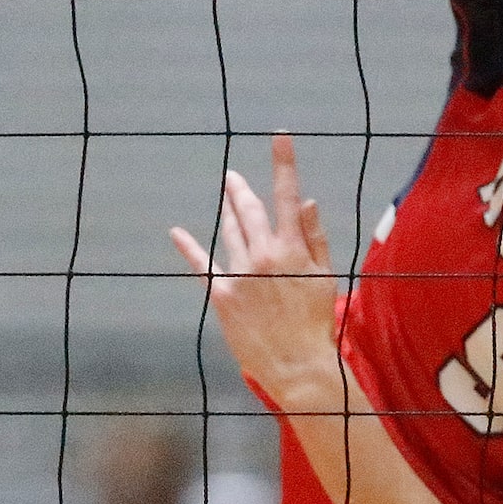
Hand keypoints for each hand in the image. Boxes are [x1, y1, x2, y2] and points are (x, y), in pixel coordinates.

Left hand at [171, 134, 342, 408]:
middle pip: (250, 210)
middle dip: (242, 190)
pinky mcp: (222, 296)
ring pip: (230, 233)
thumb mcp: (325, 277)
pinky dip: (189, 248)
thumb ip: (314, 237)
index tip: (280, 138)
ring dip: (227, 212)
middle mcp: (264, 255)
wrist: (298, 366)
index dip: (284, 164)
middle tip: (232, 177)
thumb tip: (306, 201)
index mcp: (292, 249)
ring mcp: (240, 275)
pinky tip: (177, 232)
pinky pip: (202, 266)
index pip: (287, 196)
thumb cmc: (316, 322)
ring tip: (225, 195)